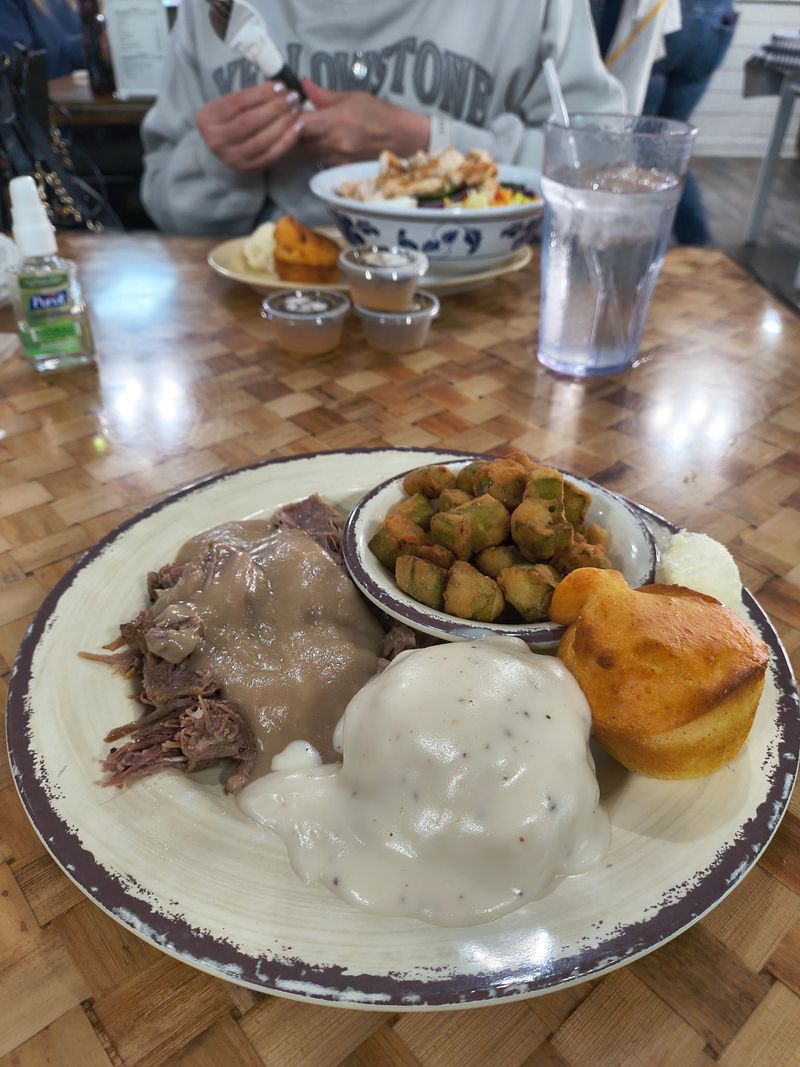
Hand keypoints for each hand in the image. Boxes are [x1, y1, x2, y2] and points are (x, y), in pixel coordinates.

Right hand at [196, 81, 301, 171]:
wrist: (222, 146)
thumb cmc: (230, 119)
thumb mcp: (228, 104)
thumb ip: (249, 97)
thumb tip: (278, 87)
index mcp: (208, 118)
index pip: (238, 102)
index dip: (261, 93)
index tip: (280, 86)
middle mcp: (216, 140)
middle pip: (250, 122)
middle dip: (275, 108)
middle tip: (292, 98)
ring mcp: (232, 157)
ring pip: (261, 140)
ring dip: (283, 124)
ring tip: (296, 111)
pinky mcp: (247, 168)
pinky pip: (270, 155)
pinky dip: (286, 141)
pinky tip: (297, 128)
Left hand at [298, 79, 429, 163]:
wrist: (403, 139)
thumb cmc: (380, 113)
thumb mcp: (353, 97)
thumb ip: (325, 96)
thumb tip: (304, 85)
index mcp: (337, 120)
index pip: (301, 123)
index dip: (292, 117)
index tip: (292, 110)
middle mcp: (336, 142)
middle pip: (301, 140)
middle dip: (296, 130)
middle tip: (300, 119)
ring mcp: (339, 158)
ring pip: (309, 152)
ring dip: (306, 142)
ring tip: (312, 131)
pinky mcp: (343, 168)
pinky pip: (322, 160)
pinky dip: (319, 151)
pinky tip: (325, 142)